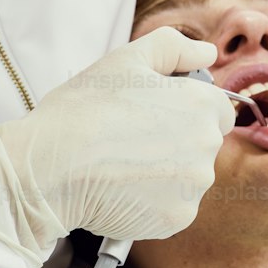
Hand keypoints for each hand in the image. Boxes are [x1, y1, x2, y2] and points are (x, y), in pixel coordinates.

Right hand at [0, 28, 235, 265]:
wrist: (50, 168)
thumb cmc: (84, 108)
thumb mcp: (126, 58)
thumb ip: (175, 47)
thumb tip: (207, 54)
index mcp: (201, 106)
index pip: (216, 109)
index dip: (185, 107)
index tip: (155, 111)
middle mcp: (206, 149)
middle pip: (203, 144)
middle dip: (176, 139)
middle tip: (131, 134)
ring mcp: (193, 188)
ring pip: (187, 177)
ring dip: (165, 171)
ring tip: (122, 161)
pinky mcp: (176, 220)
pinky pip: (172, 206)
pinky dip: (153, 200)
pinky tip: (121, 186)